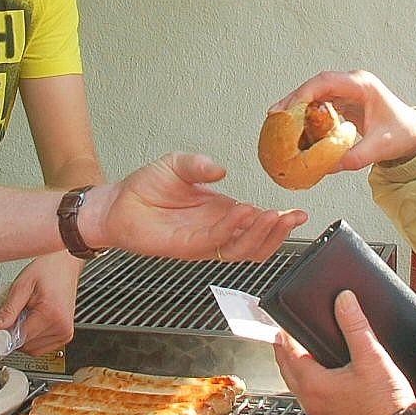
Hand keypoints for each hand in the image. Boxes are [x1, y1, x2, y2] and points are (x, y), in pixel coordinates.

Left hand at [0, 252, 83, 354]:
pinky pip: (43, 347)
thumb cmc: (47, 270)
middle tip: (12, 316)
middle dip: (15, 334)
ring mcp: (65, 333)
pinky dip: (33, 339)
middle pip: (27, 346)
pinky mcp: (65, 335)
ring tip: (25, 316)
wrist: (65, 265)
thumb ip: (9, 309)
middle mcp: (61, 327)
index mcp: (51, 314)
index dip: (6, 333)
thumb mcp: (22, 285)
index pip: (20, 337)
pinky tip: (32, 322)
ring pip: (34, 350)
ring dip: (24, 338)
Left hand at [89, 153, 307, 261]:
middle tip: (293, 216)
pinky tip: (244, 212)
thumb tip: (223, 169)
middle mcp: (216, 230)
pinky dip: (232, 229)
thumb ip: (200, 164)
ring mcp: (202, 242)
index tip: (298, 212)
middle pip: (256, 244)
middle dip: (279, 233)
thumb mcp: (178, 164)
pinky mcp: (185, 247)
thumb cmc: (147, 187)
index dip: (280, 222)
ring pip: (241, 250)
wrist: (117, 202)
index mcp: (221, 213)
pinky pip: (215, 242)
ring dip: (261, 235)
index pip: (258, 225)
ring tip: (273, 215)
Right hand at [272, 70, 415, 169]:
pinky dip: (306, 114)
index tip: (289, 106)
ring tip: (278, 124)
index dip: (304, 92)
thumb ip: (356, 156)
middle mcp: (352, 84)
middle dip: (293, 100)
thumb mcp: (381, 147)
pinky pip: (319, 104)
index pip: (326, 81)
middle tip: (274, 116)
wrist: (415, 133)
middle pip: (315, 86)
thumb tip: (328, 166)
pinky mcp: (343, 102)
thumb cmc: (403, 133)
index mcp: (362, 85)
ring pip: (315, 94)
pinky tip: (294, 129)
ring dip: (297, 107)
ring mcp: (347, 92)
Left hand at [274, 290, 415, 414]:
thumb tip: (344, 301)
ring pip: (297, 386)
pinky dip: (308, 384)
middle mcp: (311, 403)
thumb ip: (355, 325)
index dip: (284, 335)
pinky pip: (310, 398)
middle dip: (284, 351)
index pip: (288, 353)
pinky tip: (321, 377)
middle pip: (286, 370)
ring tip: (301, 352)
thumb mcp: (371, 356)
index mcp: (314, 385)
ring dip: (295, 368)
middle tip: (286, 334)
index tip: (283, 322)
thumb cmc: (385, 404)